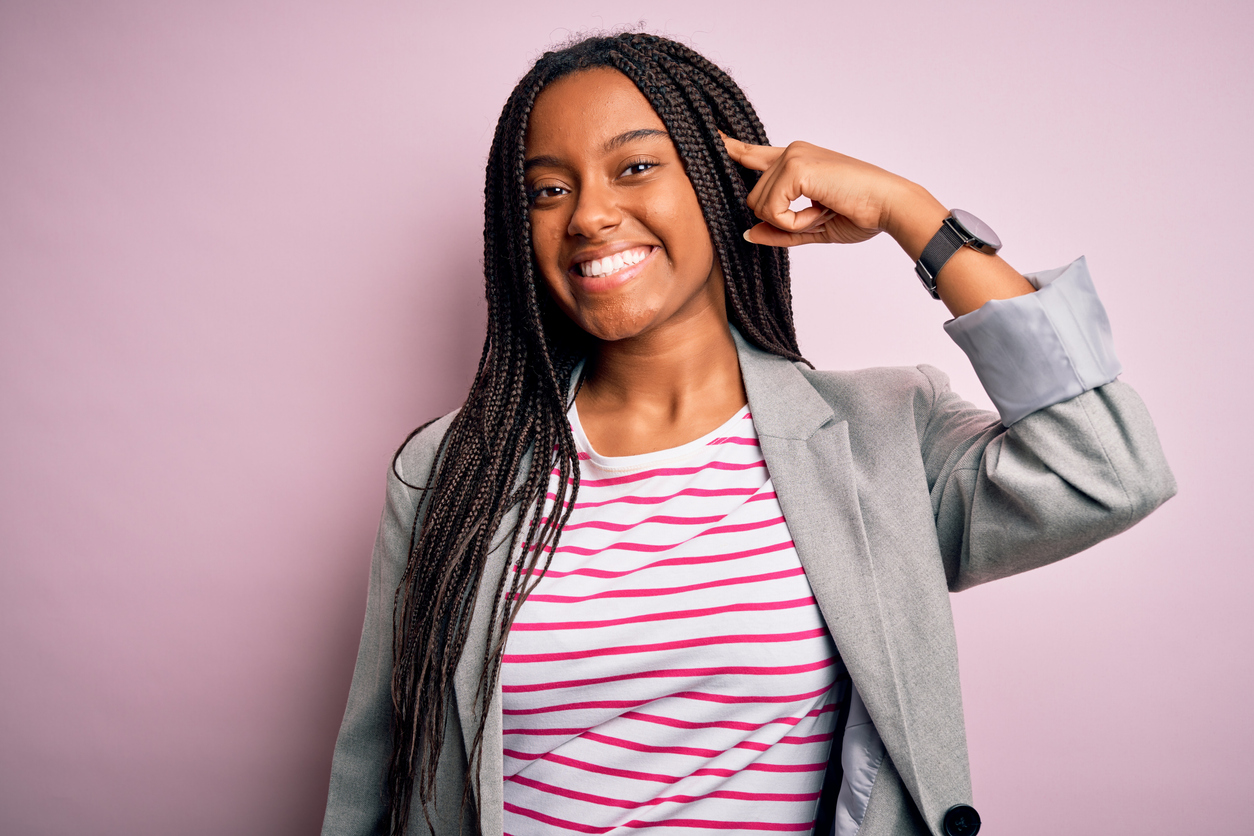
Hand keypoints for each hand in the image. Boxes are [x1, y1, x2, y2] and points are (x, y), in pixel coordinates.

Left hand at [722, 133, 936, 247]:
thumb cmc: (861, 212)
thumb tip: (748, 233)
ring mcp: (792, 156)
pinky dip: (796, 223)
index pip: (752, 153)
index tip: (710, 136)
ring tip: (823, 210)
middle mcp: (791, 152)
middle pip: (753, 199)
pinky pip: (773, 210)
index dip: (729, 148)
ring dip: (791, 222)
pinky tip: (821, 211)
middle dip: (782, 220)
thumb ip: (779, 230)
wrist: (890, 205)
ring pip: (760, 206)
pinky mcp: (795, 167)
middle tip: (820, 214)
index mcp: (795, 160)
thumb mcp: (812, 227)